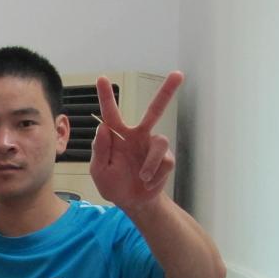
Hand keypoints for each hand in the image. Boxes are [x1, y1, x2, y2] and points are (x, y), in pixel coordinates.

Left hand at [89, 72, 182, 209]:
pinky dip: (155, 175)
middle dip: (167, 92)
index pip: (111, 113)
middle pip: (154, 110)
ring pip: (161, 141)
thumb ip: (100, 150)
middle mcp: (137, 136)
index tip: (101, 78)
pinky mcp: (165, 160)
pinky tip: (148, 183)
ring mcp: (153, 147)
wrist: (132, 203)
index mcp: (117, 136)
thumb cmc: (113, 184)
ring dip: (151, 162)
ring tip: (142, 178)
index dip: (106, 96)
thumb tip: (102, 127)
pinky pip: (165, 162)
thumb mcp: (99, 171)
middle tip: (179, 74)